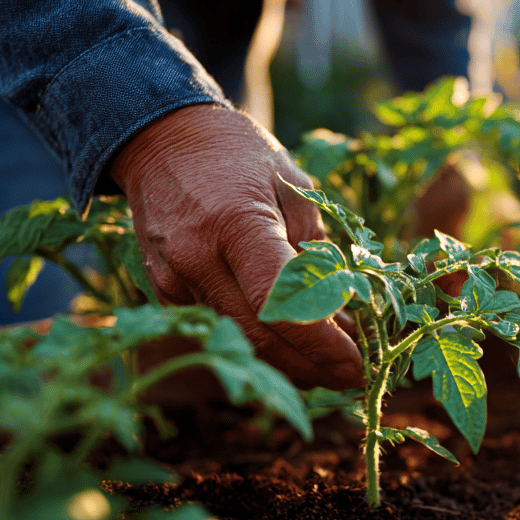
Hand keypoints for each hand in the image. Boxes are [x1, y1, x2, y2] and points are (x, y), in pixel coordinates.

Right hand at [109, 104, 362, 389]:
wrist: (160, 141)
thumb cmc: (239, 156)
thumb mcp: (294, 185)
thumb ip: (317, 250)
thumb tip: (344, 313)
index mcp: (235, 223)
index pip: (279, 302)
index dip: (321, 343)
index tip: (359, 364)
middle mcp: (197, 258)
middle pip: (260, 336)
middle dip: (313, 367)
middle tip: (356, 378)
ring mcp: (174, 280)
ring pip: (241, 342)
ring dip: (292, 363)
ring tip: (334, 368)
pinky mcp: (166, 292)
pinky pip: (223, 328)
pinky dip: (263, 344)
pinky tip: (296, 346)